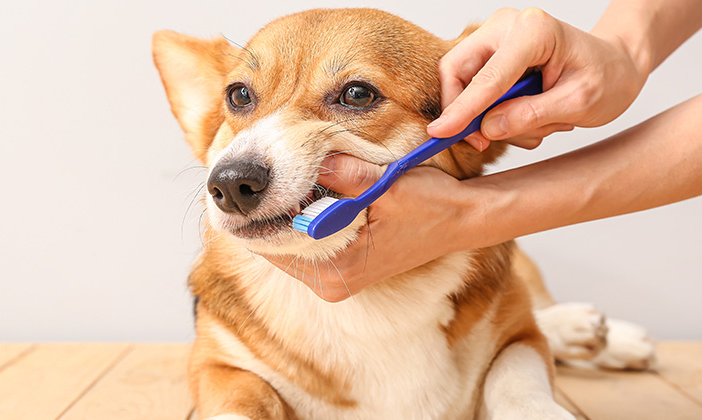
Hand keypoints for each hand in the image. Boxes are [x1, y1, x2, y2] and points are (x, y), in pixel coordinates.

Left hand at [260, 154, 489, 301]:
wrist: (462, 220)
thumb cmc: (431, 205)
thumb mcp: (387, 184)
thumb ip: (344, 173)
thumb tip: (303, 157)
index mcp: (339, 269)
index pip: (273, 244)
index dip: (254, 213)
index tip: (239, 185)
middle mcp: (332, 283)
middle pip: (274, 247)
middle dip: (262, 212)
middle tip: (246, 176)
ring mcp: (336, 279)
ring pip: (286, 246)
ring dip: (278, 215)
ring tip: (267, 181)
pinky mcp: (342, 270)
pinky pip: (303, 245)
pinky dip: (296, 221)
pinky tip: (293, 194)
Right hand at [428, 7, 647, 149]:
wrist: (616, 66)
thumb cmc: (606, 78)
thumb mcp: (578, 104)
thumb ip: (531, 115)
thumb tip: (487, 128)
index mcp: (534, 31)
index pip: (486, 77)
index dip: (461, 109)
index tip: (439, 133)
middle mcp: (508, 26)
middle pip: (457, 70)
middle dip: (465, 111)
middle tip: (484, 141)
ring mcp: (497, 38)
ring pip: (464, 83)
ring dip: (489, 115)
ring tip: (535, 125)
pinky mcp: (493, 54)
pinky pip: (475, 87)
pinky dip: (493, 111)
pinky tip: (527, 116)